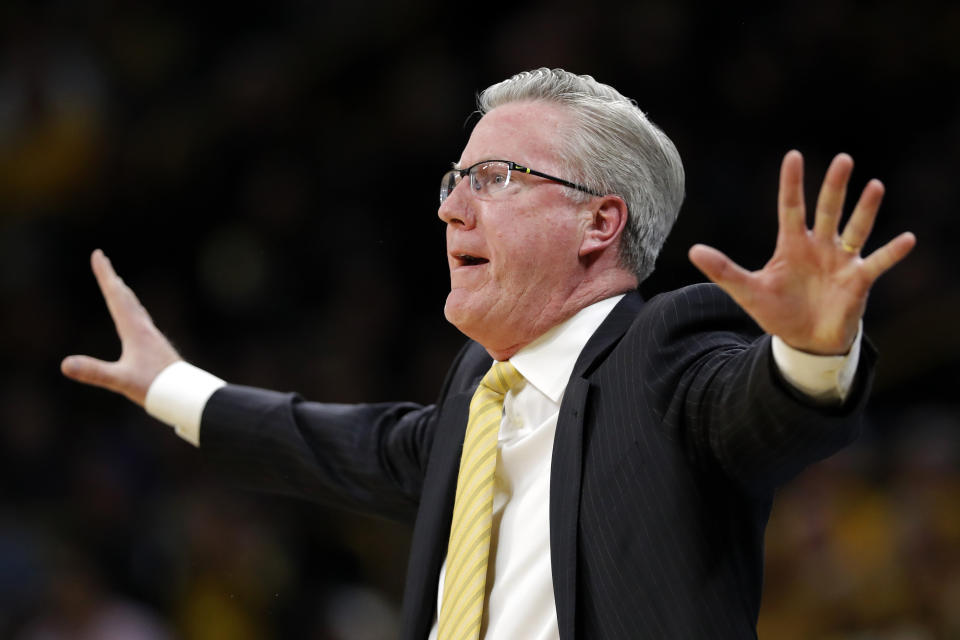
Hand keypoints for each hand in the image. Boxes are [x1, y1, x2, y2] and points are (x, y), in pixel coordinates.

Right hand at [61, 249, 181, 405]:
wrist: (187, 395)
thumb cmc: (156, 387)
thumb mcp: (121, 380)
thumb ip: (94, 372)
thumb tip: (65, 364)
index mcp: (134, 330)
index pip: (116, 296)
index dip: (105, 275)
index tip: (98, 254)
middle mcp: (144, 328)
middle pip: (125, 297)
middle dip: (111, 278)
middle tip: (103, 260)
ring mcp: (152, 337)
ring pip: (135, 308)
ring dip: (123, 294)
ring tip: (118, 285)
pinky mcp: (157, 347)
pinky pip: (141, 321)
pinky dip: (133, 311)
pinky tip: (135, 320)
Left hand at [688, 150, 915, 354]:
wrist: (803, 341)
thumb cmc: (777, 311)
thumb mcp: (747, 291)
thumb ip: (723, 270)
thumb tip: (693, 250)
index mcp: (792, 244)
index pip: (791, 207)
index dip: (792, 183)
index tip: (793, 155)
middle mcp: (820, 246)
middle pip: (828, 210)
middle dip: (835, 187)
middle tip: (843, 159)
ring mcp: (841, 261)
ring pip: (855, 230)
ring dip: (865, 210)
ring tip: (875, 186)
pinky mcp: (858, 281)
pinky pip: (878, 263)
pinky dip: (892, 252)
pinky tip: (908, 238)